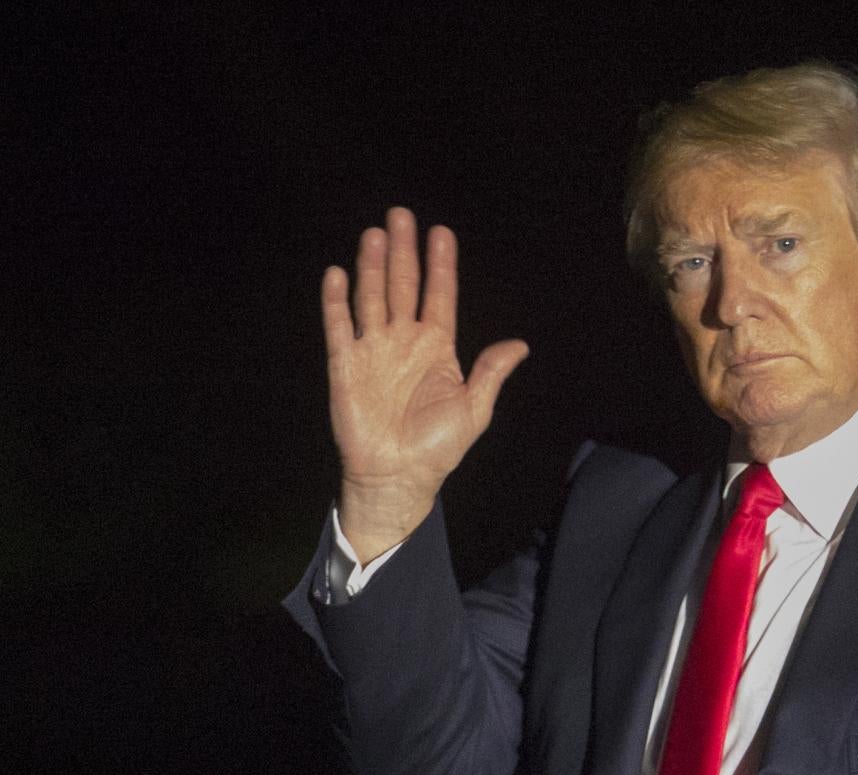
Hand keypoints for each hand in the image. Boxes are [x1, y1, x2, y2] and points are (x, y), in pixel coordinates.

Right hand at [320, 206, 529, 558]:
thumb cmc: (438, 447)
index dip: (440, 264)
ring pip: (371, 297)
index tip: (441, 232)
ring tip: (375, 234)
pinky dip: (336, 301)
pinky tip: (338, 274)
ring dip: (371, 266)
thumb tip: (521, 344)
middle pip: (402, 286)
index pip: (439, 296)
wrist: (399, 476)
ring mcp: (373, 351)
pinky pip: (339, 327)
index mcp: (437, 348)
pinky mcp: (345, 366)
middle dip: (402, 251)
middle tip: (400, 215)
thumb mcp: (474, 410)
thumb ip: (491, 372)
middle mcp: (404, 341)